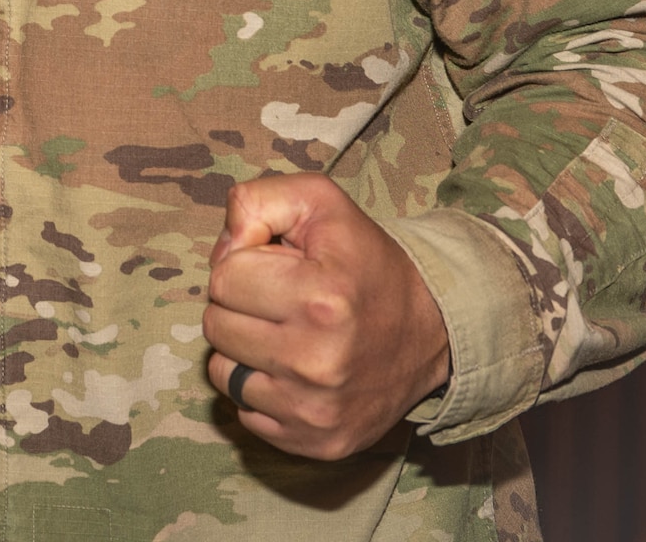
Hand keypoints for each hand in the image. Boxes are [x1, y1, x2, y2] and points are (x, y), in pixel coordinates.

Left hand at [202, 174, 450, 459]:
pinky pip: (245, 413)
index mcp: (321, 298)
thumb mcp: (319, 203)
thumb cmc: (363, 260)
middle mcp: (318, 362)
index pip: (223, 277)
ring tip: (284, 334)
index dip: (243, 264)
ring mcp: (317, 410)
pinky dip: (259, 389)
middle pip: (215, 325)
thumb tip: (222, 250)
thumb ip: (256, 203)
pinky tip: (292, 371)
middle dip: (239, 305)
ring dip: (242, 349)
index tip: (277, 267)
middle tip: (279, 301)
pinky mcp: (318, 442)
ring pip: (222, 372)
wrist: (430, 329)